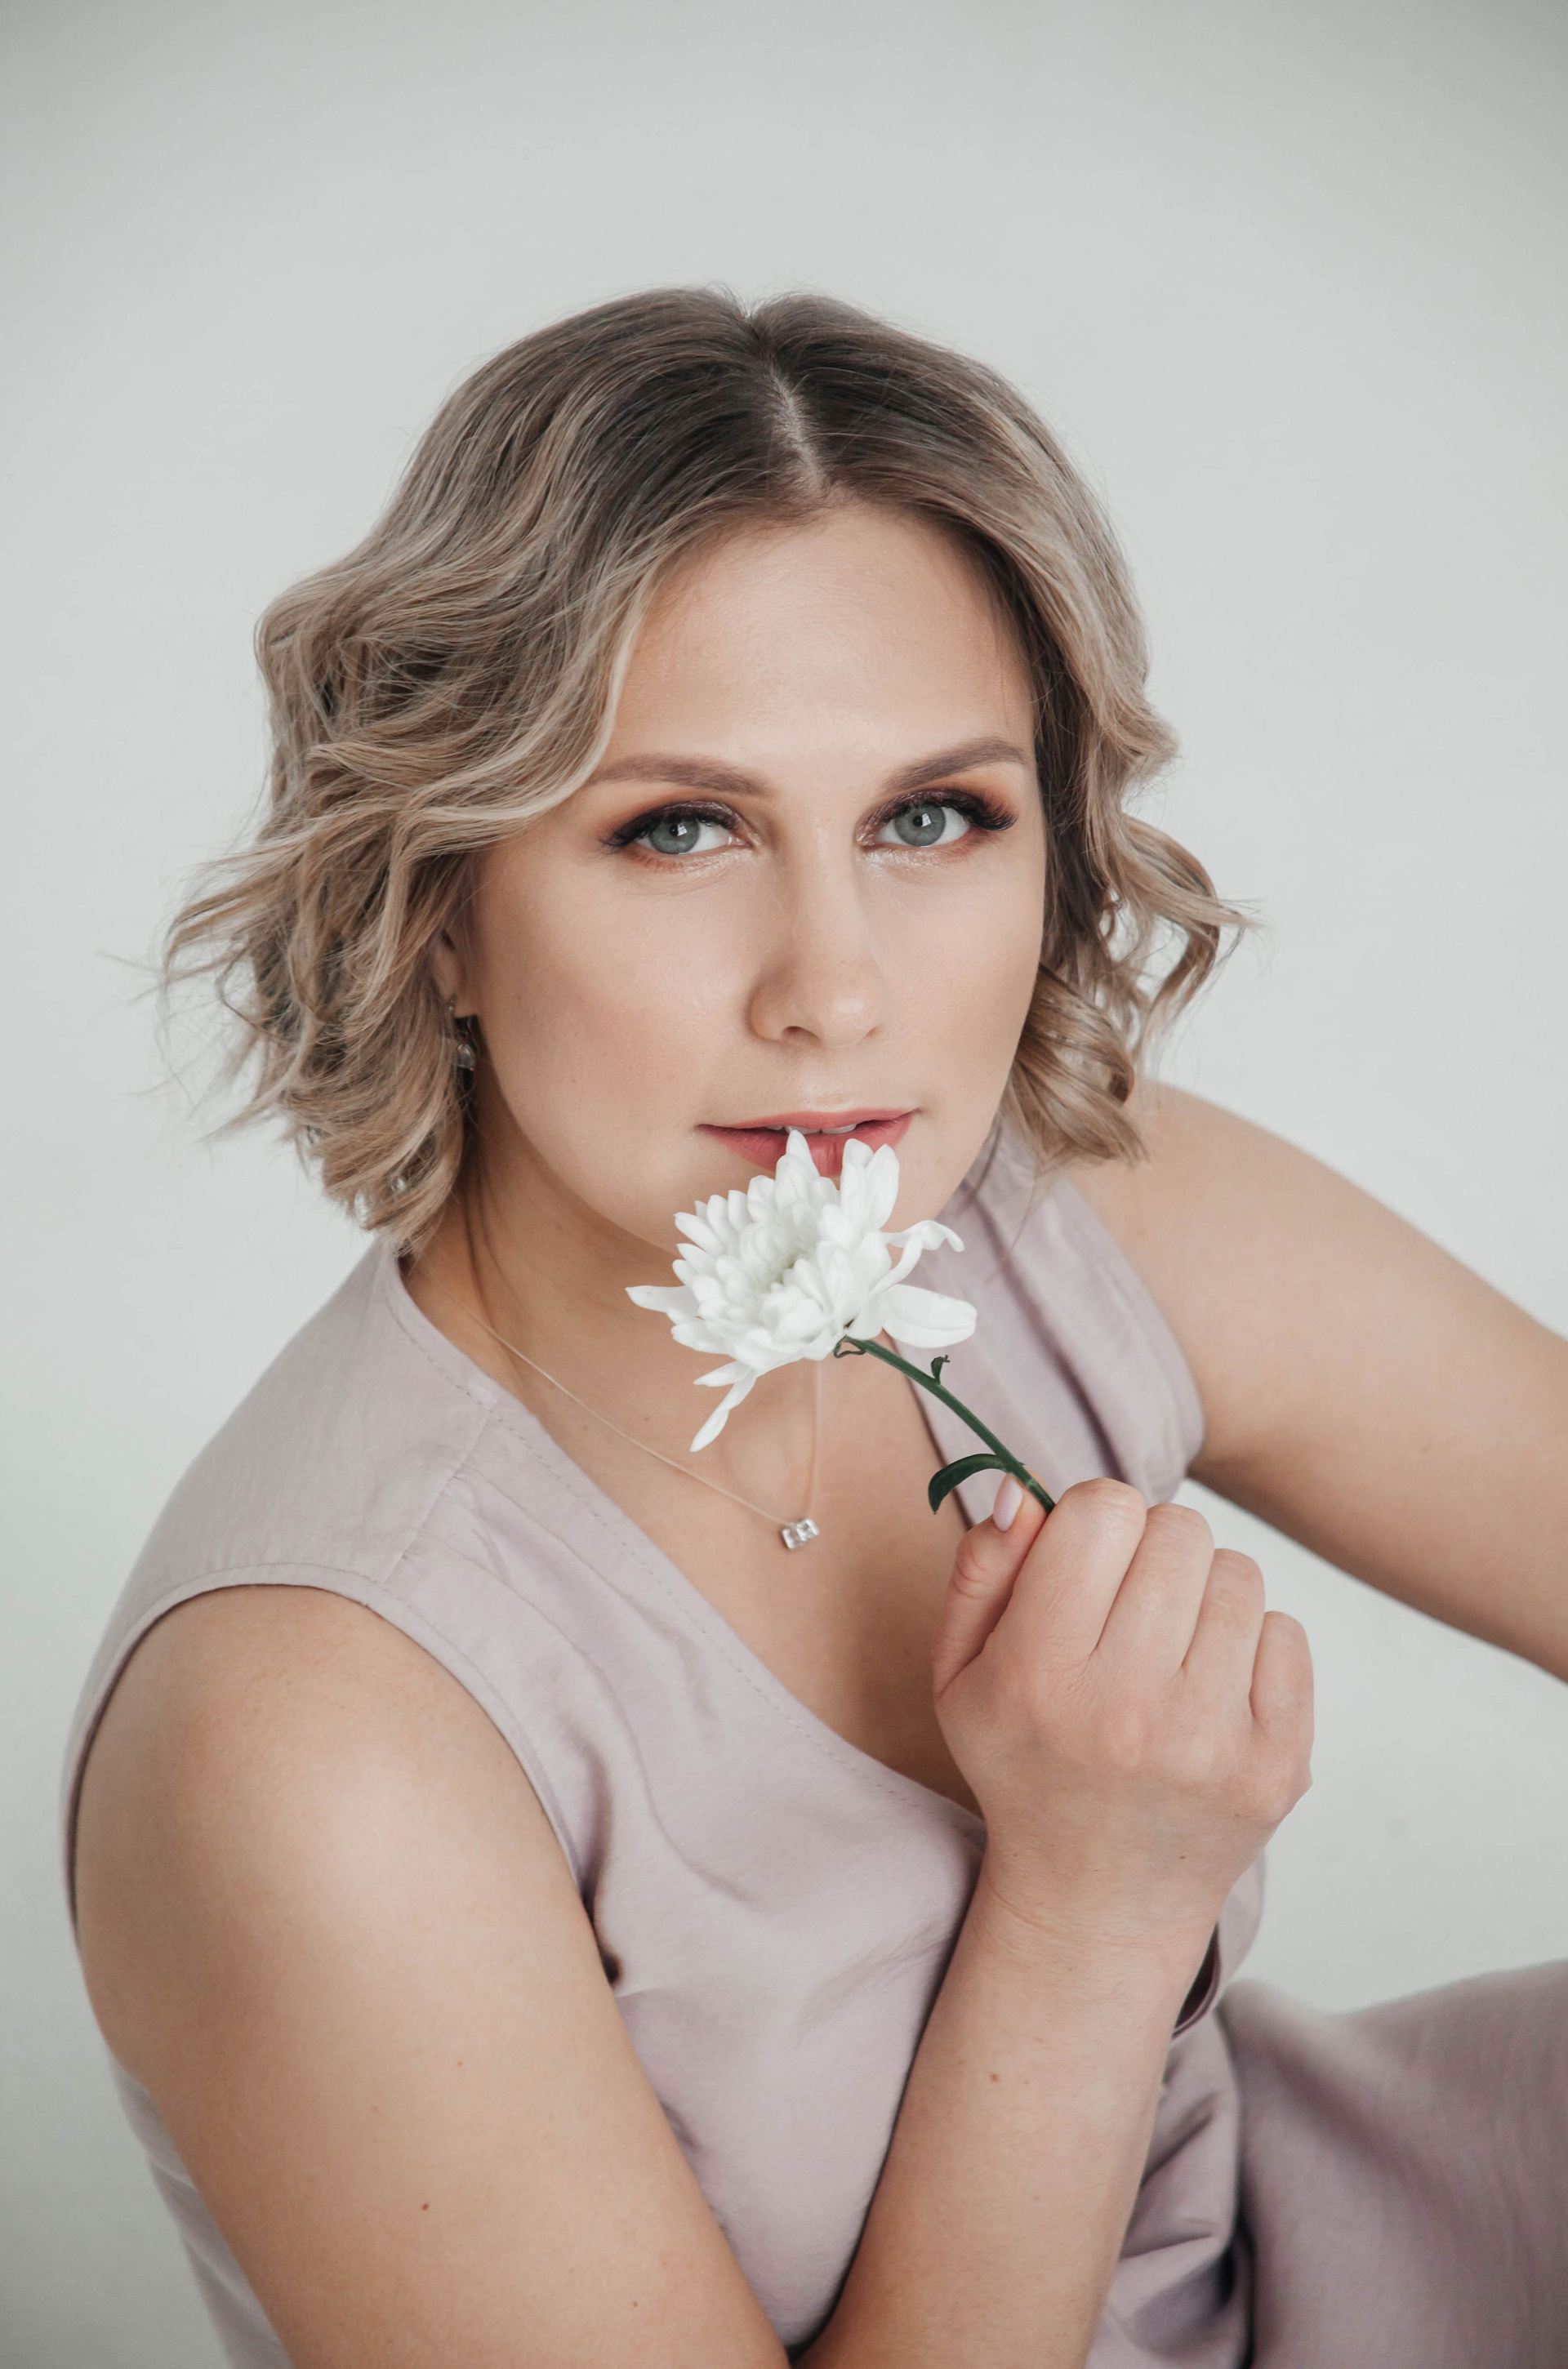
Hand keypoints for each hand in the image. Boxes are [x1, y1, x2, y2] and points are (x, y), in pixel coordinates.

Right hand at [931, 1479, 1312, 1968]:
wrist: (1096, 1901)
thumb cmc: (1026, 1764)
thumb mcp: (961, 1674)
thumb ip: (982, 1571)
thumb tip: (1026, 1493)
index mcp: (1038, 1679)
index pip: (1102, 1512)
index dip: (1094, 1518)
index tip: (1086, 1560)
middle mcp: (1127, 1712)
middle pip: (1178, 1531)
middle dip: (1152, 1551)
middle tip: (1129, 1608)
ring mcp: (1210, 1744)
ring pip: (1238, 1573)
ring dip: (1203, 1595)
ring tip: (1170, 1651)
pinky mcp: (1276, 1767)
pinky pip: (1288, 1632)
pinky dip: (1252, 1647)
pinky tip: (1211, 1692)